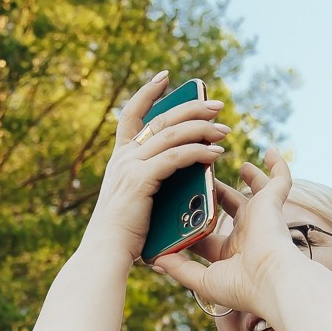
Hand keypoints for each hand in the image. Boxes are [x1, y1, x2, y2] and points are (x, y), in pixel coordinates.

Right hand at [80, 72, 228, 267]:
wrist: (105, 253)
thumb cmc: (123, 235)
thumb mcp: (137, 201)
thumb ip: (153, 183)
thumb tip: (184, 174)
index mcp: (119, 158)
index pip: (131, 114)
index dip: (147, 92)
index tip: (166, 77)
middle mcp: (122, 157)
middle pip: (161, 119)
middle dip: (192, 107)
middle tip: (218, 105)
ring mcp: (130, 166)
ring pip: (172, 134)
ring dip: (203, 128)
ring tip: (226, 129)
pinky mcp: (141, 180)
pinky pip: (176, 157)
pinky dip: (199, 152)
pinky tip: (218, 154)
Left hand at [151, 151, 307, 322]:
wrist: (270, 281)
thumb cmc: (240, 286)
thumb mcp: (202, 280)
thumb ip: (179, 268)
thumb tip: (156, 259)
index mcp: (230, 250)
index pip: (207, 229)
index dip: (192, 217)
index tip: (175, 203)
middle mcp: (247, 231)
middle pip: (228, 204)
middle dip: (214, 190)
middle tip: (194, 171)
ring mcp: (261, 216)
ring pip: (255, 190)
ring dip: (246, 175)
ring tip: (226, 159)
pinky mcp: (273, 203)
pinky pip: (281, 180)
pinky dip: (278, 166)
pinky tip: (270, 152)